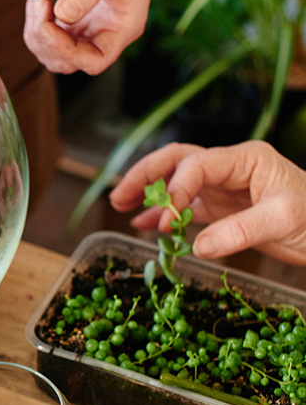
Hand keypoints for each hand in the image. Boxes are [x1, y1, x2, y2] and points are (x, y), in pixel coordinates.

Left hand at [23, 0, 181, 74]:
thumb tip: (62, 14)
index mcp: (124, 27)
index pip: (95, 61)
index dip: (67, 52)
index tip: (48, 25)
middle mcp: (107, 34)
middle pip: (68, 61)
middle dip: (45, 40)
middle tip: (37, 3)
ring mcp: (89, 29)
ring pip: (55, 54)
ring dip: (36, 35)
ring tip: (36, 0)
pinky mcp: (74, 19)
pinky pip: (50, 39)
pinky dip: (37, 26)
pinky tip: (36, 1)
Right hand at [109, 141, 305, 265]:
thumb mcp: (284, 220)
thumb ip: (240, 231)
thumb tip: (198, 246)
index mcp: (245, 159)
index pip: (196, 164)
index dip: (175, 188)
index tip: (168, 219)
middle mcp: (229, 168)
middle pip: (175, 161)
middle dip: (145, 176)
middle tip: (121, 197)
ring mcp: (222, 187)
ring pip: (174, 181)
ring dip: (147, 192)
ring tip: (121, 206)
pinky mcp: (220, 208)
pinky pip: (183, 205)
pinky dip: (162, 214)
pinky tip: (144, 225)